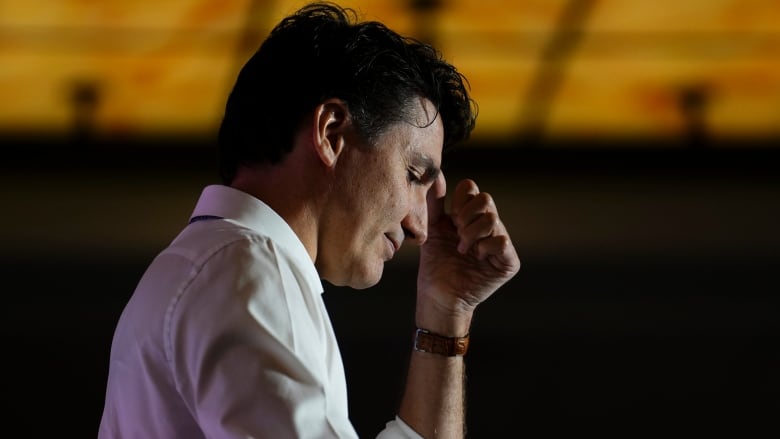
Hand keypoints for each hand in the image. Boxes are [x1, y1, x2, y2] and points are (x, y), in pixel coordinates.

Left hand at [416, 173, 520, 330]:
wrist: (439, 296)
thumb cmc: (435, 265)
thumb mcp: (432, 229)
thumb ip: (435, 202)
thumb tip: (437, 173)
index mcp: (471, 216)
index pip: (472, 189)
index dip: (460, 199)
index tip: (450, 218)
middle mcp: (489, 226)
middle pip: (486, 199)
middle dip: (466, 215)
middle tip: (456, 233)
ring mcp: (501, 243)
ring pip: (492, 219)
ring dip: (472, 233)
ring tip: (462, 249)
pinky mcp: (509, 261)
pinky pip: (502, 241)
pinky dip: (485, 247)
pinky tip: (476, 258)